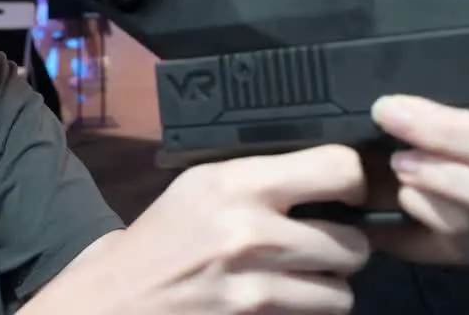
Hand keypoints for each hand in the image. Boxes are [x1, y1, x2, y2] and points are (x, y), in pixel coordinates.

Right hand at [52, 146, 371, 313]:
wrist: (116, 300)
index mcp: (237, 180)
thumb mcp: (201, 186)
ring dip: (330, 287)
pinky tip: (283, 299)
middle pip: (353, 242)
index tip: (344, 193)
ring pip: (343, 290)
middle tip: (322, 244)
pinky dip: (309, 310)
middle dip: (343, 247)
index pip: (338, 168)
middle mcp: (252, 228)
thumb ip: (261, 177)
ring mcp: (256, 282)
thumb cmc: (162, 237)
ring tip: (302, 276)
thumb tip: (329, 174)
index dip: (352, 183)